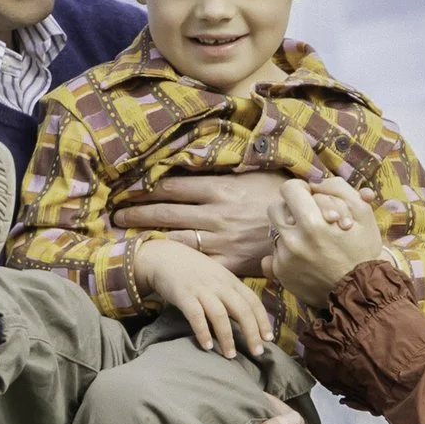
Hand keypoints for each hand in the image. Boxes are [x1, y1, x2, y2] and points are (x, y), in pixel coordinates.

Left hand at [115, 172, 282, 272]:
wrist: (309, 226)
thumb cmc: (281, 196)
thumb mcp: (254, 174)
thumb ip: (225, 171)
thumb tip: (199, 159)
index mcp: (220, 188)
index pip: (173, 186)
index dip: (148, 187)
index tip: (129, 189)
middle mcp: (215, 213)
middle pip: (166, 211)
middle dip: (137, 213)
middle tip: (116, 215)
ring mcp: (221, 240)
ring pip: (176, 237)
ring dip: (149, 237)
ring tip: (127, 237)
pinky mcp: (230, 262)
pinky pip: (198, 263)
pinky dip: (178, 263)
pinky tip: (162, 263)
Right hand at [133, 235, 271, 359]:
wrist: (165, 257)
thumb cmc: (193, 271)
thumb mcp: (217, 277)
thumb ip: (231, 293)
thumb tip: (247, 318)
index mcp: (230, 280)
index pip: (253, 301)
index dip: (263, 320)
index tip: (269, 338)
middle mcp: (219, 285)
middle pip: (242, 310)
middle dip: (252, 333)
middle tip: (258, 353)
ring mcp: (201, 290)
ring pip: (220, 315)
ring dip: (227, 337)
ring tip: (230, 356)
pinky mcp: (184, 296)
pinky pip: (196, 316)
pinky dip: (203, 332)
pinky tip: (207, 346)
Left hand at [266, 175, 387, 312]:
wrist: (359, 291)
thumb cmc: (362, 250)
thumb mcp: (363, 212)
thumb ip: (338, 188)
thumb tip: (314, 183)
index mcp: (312, 222)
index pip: (289, 189)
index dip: (300, 189)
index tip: (309, 197)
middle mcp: (293, 240)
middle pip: (275, 208)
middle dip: (290, 208)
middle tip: (307, 217)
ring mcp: (284, 258)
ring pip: (276, 231)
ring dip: (290, 231)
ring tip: (310, 240)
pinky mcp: (281, 273)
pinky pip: (275, 252)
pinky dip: (288, 251)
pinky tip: (306, 257)